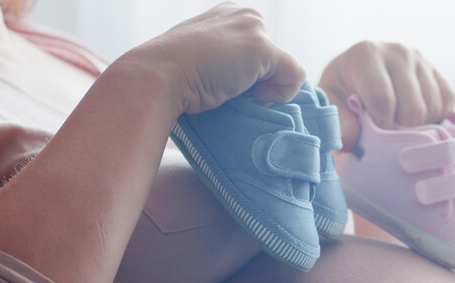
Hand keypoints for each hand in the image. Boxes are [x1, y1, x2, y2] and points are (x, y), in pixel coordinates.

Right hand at [129, 2, 305, 114]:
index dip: (246, 74)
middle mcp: (245, 14)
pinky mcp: (263, 49)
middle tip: (225, 87)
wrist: (160, 76)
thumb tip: (246, 84)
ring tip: (232, 90)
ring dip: (263, 90)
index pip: (257, 52)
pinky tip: (251, 97)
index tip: (220, 80)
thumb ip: (225, 60)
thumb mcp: (201, 58)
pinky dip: (280, 95)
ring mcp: (254, 29)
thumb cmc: (174, 75)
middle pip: (273, 60)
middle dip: (256, 81)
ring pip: (284, 70)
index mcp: (229, 14)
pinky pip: (294, 77)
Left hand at [319, 41, 454, 149]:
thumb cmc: (341, 90)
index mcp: (366, 54)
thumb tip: (351, 142)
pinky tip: (415, 118)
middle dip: (400, 131)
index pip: (383, 99)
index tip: (374, 142)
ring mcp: (420, 60)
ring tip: (397, 124)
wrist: (355, 72)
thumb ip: (338, 123)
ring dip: (418, 126)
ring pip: (433, 108)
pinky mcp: (436, 70)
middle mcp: (397, 52)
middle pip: (413, 108)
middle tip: (385, 134)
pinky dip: (435, 117)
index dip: (381, 128)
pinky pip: (448, 102)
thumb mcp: (330, 102)